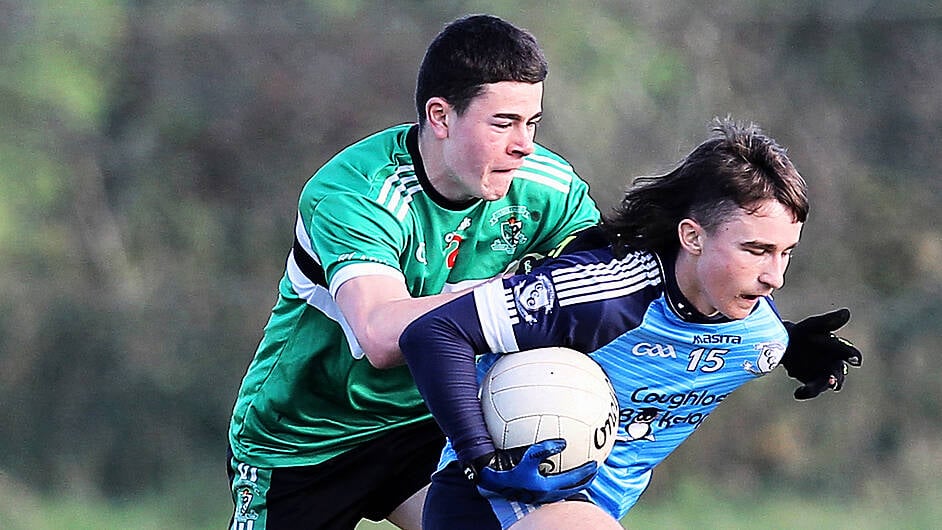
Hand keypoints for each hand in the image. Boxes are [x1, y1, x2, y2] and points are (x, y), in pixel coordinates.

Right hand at [465, 439, 597, 503]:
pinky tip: (556, 475)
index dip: (586, 471)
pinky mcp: (533, 494)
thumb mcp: (528, 456)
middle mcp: (546, 494)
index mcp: (548, 487)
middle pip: (573, 489)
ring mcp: (540, 496)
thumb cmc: (508, 470)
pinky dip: (562, 483)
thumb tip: (563, 442)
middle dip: (585, 480)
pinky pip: (554, 489)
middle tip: (594, 472)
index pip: (573, 479)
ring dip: (575, 484)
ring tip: (580, 476)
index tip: (595, 464)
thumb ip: (545, 448)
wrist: (491, 481)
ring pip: (564, 492)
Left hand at [781, 308, 862, 399]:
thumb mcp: (814, 325)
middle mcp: (835, 364)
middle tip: (832, 380)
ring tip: (810, 389)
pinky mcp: (812, 383)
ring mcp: (824, 375)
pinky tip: (798, 393)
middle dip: (835, 377)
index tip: (856, 360)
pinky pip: (811, 390)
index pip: (847, 352)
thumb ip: (829, 321)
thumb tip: (846, 312)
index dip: (851, 355)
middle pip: (838, 372)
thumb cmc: (805, 333)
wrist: (785, 344)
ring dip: (820, 387)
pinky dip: (806, 392)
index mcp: (839, 349)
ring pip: (826, 383)